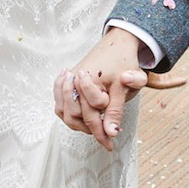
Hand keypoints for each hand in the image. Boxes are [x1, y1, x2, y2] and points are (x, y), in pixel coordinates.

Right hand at [53, 27, 147, 150]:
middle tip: (104, 138)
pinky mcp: (66, 80)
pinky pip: (60, 102)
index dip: (101, 132)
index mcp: (90, 81)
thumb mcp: (128, 85)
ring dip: (77, 124)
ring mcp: (69, 80)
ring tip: (93, 128)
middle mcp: (75, 81)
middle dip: (90, 130)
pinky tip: (81, 117)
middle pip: (74, 116)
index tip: (109, 144)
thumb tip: (112, 131)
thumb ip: (117, 109)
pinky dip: (68, 113)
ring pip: (64, 112)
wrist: (117, 43)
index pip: (91, 115)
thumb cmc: (124, 62)